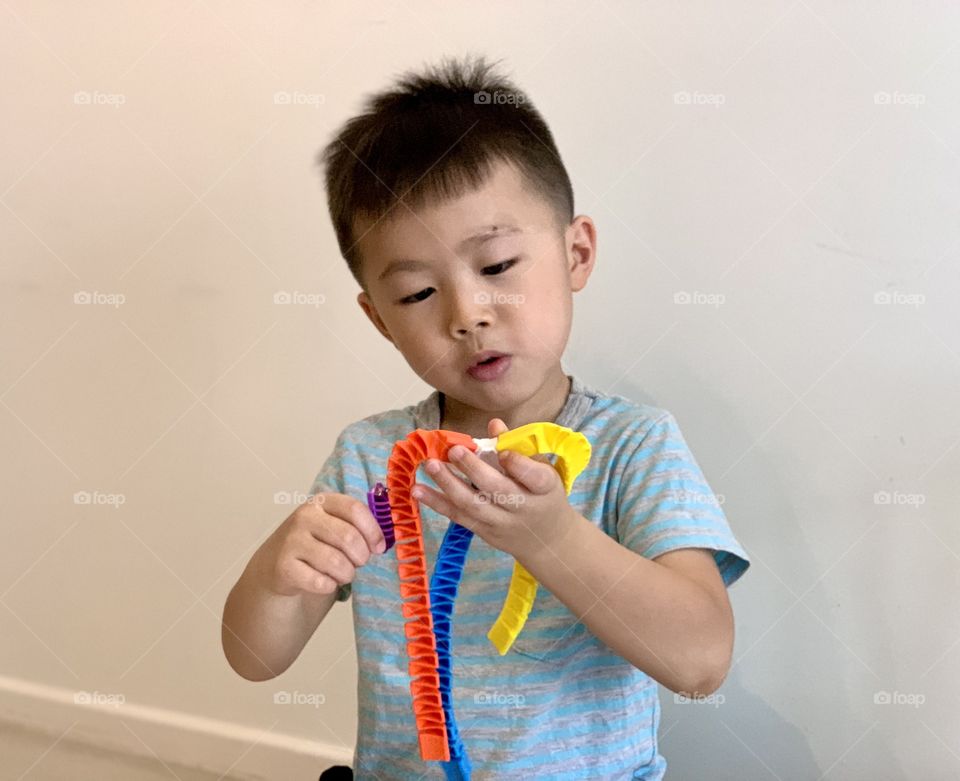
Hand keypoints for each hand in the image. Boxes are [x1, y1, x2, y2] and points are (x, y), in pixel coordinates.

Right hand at [254, 492, 385, 596]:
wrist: (276, 566)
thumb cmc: (316, 545)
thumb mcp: (334, 526)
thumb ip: (357, 525)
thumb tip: (382, 541)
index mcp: (322, 501)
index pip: (355, 509)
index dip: (373, 531)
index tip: (379, 547)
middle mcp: (304, 516)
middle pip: (349, 538)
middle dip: (361, 557)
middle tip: (358, 563)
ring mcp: (292, 540)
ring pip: (337, 562)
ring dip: (347, 574)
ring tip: (342, 573)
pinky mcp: (284, 567)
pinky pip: (321, 582)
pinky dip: (329, 586)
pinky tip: (324, 582)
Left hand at [412, 417, 579, 561]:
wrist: (547, 540)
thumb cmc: (543, 495)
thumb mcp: (543, 470)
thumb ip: (519, 448)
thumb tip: (493, 424)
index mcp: (545, 488)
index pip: (534, 477)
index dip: (518, 465)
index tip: (502, 452)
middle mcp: (523, 507)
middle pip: (497, 489)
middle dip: (473, 469)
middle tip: (454, 450)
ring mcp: (501, 522)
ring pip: (473, 504)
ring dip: (448, 484)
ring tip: (430, 465)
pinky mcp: (484, 531)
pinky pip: (458, 516)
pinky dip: (437, 503)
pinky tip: (418, 490)